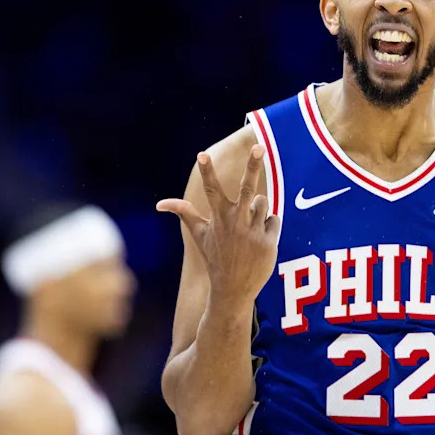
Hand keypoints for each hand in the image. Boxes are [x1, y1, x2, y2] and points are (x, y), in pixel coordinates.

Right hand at [157, 145, 279, 305]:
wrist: (233, 288)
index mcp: (219, 217)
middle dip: (252, 165)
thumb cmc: (216, 257)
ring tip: (249, 227)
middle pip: (247, 186)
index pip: (211, 189)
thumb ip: (184, 213)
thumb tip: (159, 204)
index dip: (206, 170)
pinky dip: (269, 226)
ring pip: (264, 202)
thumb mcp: (199, 235)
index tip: (201, 154)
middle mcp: (236, 222)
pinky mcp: (268, 241)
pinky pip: (275, 219)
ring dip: (259, 210)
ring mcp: (253, 231)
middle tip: (259, 145)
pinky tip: (260, 240)